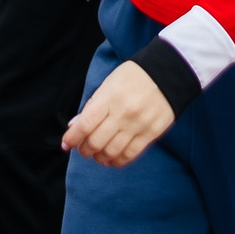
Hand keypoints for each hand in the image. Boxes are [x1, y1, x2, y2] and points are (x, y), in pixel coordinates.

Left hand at [61, 60, 175, 166]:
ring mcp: (138, 124)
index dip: (72, 138)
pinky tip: (112, 159)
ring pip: (112, 152)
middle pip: (96, 142)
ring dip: (99, 157)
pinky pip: (131, 154)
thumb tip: (74, 126)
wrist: (168, 72)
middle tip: (83, 149)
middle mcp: (123, 113)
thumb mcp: (109, 83)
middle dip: (84, 150)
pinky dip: (117, 161)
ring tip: (97, 155)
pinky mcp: (152, 133)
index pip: (85, 124)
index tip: (65, 144)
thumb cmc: (134, 76)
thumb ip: (92, 105)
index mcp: (110, 97)